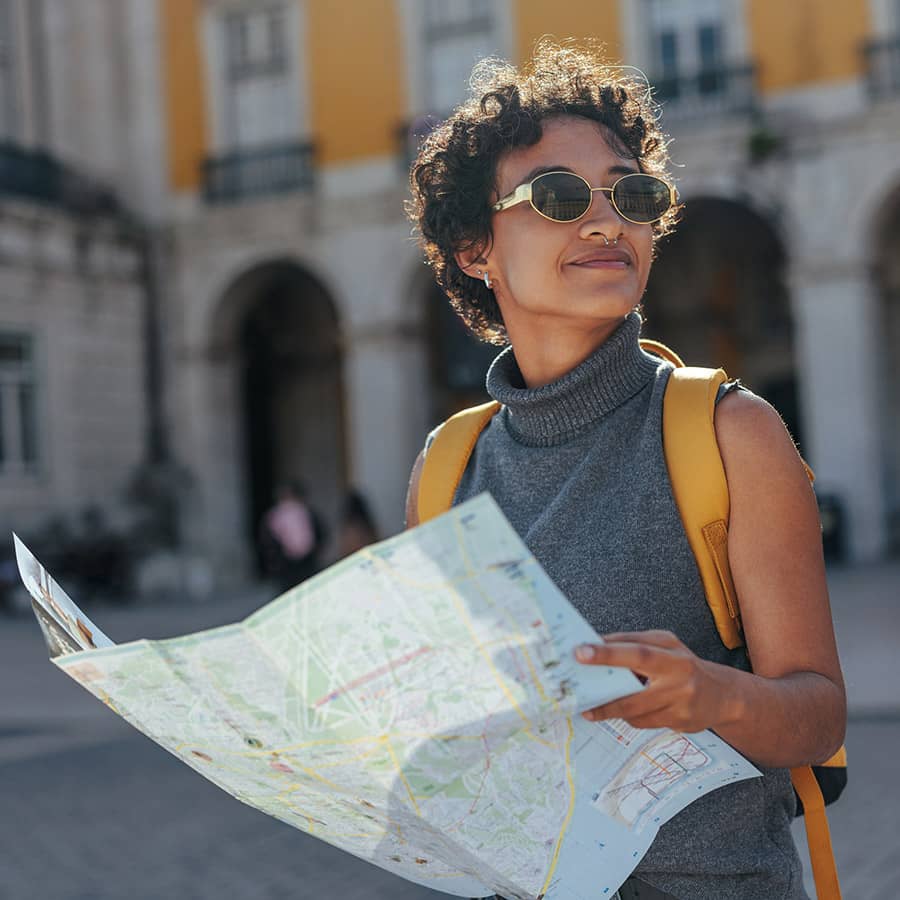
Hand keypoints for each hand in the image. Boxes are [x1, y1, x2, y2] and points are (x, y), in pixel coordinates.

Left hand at [575, 630, 736, 731]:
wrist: (723, 695)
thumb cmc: (684, 664)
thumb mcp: (664, 644)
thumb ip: (632, 641)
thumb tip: (596, 642)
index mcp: (673, 655)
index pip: (636, 652)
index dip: (608, 653)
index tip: (581, 652)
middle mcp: (679, 680)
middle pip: (634, 692)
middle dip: (605, 698)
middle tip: (579, 698)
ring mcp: (681, 705)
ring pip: (636, 713)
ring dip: (611, 710)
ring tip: (593, 707)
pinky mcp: (680, 724)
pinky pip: (644, 723)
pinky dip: (630, 717)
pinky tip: (625, 711)